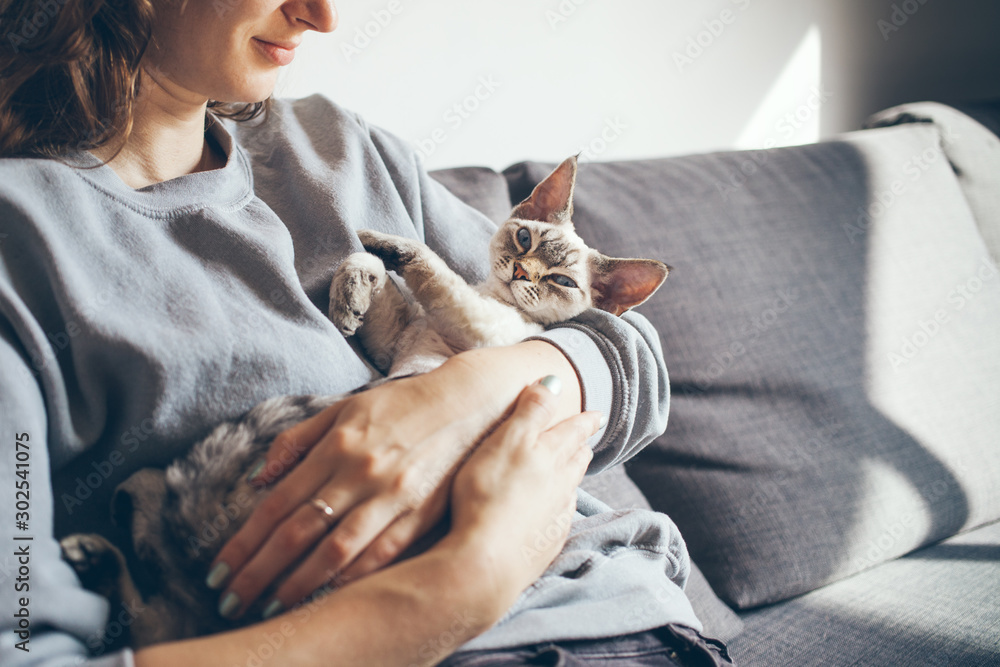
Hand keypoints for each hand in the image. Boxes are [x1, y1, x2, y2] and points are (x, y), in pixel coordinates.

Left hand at [206, 342, 581, 620]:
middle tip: (230, 601)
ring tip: (268, 609)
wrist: (470, 402)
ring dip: (297, 585)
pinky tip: (325, 599)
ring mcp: (393, 496)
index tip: (218, 570)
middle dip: (259, 572)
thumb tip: (258, 478)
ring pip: (335, 552)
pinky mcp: (422, 514)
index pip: (277, 504)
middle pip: (298, 533)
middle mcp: (360, 472)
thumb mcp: (345, 407)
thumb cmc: (401, 406)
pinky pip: (380, 556)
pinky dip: (350, 581)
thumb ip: (298, 439)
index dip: (244, 541)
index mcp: (336, 446)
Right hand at [448, 379, 599, 601]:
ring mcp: (555, 517)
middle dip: (581, 446)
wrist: (485, 560)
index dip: (584, 420)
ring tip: (572, 470)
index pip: (573, 431)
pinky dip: (559, 508)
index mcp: (551, 455)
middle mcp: (561, 485)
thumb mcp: (507, 440)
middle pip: (576, 460)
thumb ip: (532, 410)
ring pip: (570, 489)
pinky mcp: (544, 544)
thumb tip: (554, 381)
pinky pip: (559, 518)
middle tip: (586, 439)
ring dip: (572, 476)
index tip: (596, 414)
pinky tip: (553, 511)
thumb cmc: (489, 494)